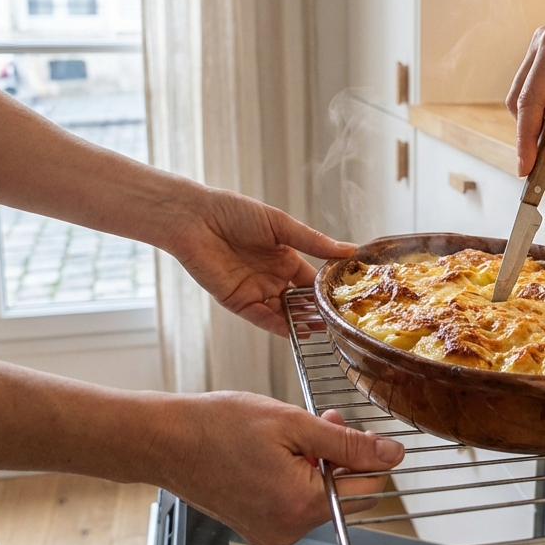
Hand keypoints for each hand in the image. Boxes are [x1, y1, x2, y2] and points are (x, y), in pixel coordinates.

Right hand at [155, 392, 403, 544]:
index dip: (361, 451)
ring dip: (315, 465)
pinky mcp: (259, 527)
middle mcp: (288, 529)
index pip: (367, 488)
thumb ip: (348, 443)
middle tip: (314, 423)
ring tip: (287, 437)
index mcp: (300, 506)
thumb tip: (392, 455)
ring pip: (319, 497)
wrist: (166, 440)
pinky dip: (294, 478)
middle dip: (337, 457)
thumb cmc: (218, 426)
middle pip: (343, 495)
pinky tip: (273, 454)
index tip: (341, 426)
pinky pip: (295, 504)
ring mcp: (272, 532)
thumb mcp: (293, 423)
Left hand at [167, 189, 355, 332]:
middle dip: (318, 312)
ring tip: (323, 330)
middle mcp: (273, 277)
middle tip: (340, 322)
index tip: (349, 300)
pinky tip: (297, 331)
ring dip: (302, 322)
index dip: (328, 290)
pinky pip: (262, 318)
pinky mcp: (238, 301)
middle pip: (301, 301)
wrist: (196, 219)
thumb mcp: (281, 225)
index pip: (313, 280)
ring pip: (285, 313)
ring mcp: (256, 291)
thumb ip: (313, 241)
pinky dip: (279, 326)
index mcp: (285, 257)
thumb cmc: (235, 212)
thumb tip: (349, 249)